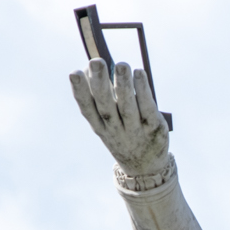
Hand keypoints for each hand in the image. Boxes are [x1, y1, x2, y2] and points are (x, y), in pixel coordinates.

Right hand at [69, 58, 169, 176]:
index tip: (75, 73)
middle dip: (100, 84)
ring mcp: (135, 131)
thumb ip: (100, 96)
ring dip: (123, 85)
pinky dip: (143, 91)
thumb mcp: (108, 121)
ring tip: (121, 64)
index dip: (80, 92)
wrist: (146, 167)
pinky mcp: (154, 128)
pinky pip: (148, 109)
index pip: (87, 109)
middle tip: (96, 61)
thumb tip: (93, 66)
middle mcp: (115, 130)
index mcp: (100, 127)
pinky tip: (139, 73)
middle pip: (106, 107)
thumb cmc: (123, 133)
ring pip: (128, 107)